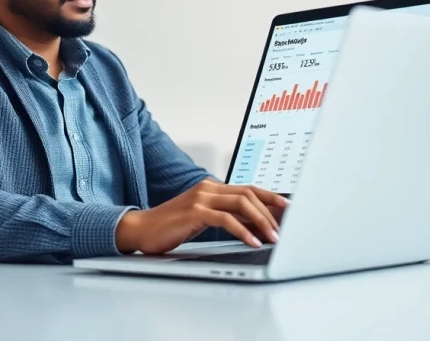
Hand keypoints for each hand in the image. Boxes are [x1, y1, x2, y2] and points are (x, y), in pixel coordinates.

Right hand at [115, 180, 289, 254]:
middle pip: (249, 194)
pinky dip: (243, 231)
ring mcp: (201, 198)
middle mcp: (208, 188)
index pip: (248, 188)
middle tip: (282, 229)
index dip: (270, 196)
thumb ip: (227, 217)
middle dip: (270, 212)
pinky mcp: (195, 212)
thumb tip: (255, 225)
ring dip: (261, 221)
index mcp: (211, 188)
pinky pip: (226, 219)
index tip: (288, 207)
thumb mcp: (203, 219)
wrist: (141, 230)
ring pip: (241, 204)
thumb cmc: (171, 227)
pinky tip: (252, 242)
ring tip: (272, 237)